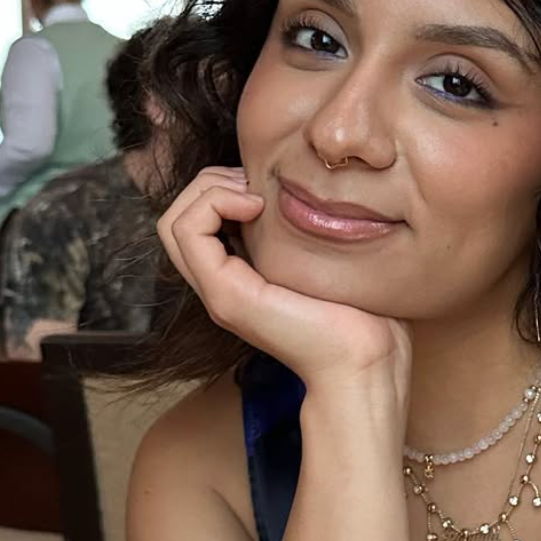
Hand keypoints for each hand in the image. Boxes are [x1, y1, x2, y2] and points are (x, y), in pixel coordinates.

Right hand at [158, 167, 411, 399]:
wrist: (366, 358)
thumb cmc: (363, 310)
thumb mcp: (328, 257)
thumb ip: (307, 229)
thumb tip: (310, 185)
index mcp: (243, 274)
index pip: (199, 217)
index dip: (224, 185)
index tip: (268, 185)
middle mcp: (223, 283)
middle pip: (181, 215)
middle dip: (214, 182)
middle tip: (259, 186)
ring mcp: (218, 291)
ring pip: (174, 220)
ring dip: (211, 190)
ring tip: (255, 196)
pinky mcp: (224, 293)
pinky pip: (187, 232)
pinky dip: (213, 204)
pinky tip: (255, 206)